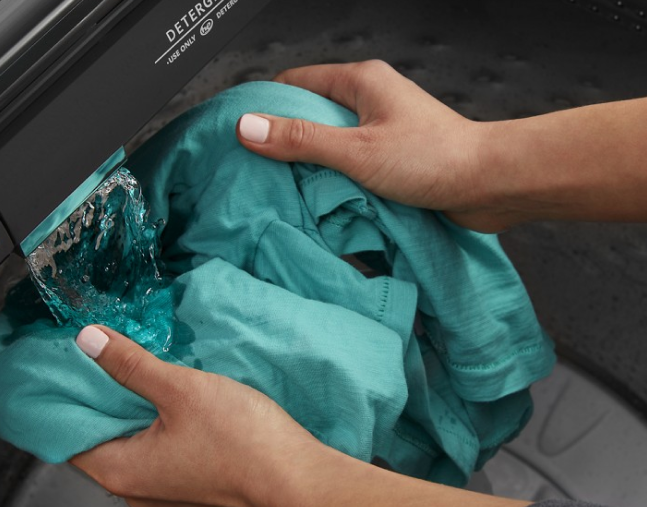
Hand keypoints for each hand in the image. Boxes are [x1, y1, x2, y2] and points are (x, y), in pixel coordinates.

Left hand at [70, 325, 322, 506]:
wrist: (297, 480)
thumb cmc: (241, 441)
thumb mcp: (180, 389)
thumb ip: (130, 364)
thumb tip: (89, 341)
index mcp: (120, 472)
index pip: (69, 435)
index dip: (69, 398)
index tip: (72, 366)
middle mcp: (135, 492)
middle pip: (101, 441)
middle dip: (103, 401)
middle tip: (107, 359)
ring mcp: (165, 497)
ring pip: (133, 448)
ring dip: (134, 414)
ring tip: (141, 374)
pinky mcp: (191, 492)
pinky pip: (160, 458)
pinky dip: (158, 430)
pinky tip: (174, 404)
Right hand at [236, 60, 508, 231]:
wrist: (488, 185)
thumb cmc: (434, 159)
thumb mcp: (355, 150)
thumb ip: (301, 140)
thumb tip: (250, 128)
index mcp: (360, 81)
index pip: (295, 82)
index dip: (266, 105)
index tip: (242, 132)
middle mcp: (370, 99)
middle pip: (310, 114)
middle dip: (286, 141)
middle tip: (261, 168)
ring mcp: (381, 128)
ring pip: (329, 142)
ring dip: (311, 165)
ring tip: (289, 188)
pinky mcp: (390, 157)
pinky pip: (349, 163)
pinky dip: (334, 179)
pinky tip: (322, 199)